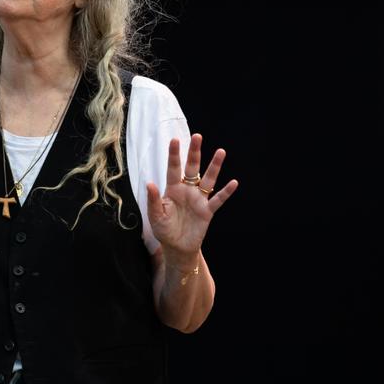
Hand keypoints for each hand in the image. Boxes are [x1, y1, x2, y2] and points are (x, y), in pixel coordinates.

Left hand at [146, 133, 238, 263]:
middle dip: (195, 153)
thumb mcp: (155, 216)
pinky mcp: (207, 211)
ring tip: (221, 151)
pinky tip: (233, 182)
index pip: (173, 168)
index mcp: (172, 189)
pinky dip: (226, 192)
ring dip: (214, 166)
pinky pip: (218, 199)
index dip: (174, 155)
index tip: (175, 140)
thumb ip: (153, 200)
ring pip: (208, 179)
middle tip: (198, 136)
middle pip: (192, 168)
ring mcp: (198, 199)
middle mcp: (187, 190)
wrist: (176, 247)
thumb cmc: (164, 229)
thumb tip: (149, 183)